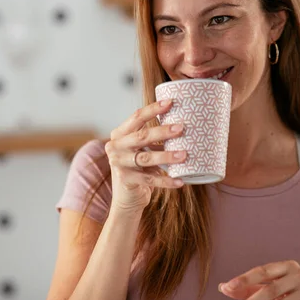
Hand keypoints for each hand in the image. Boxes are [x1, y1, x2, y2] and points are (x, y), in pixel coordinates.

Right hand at [106, 99, 186, 213]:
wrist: (127, 197)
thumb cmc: (140, 168)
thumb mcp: (142, 149)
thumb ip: (154, 138)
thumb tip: (183, 125)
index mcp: (120, 134)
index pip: (136, 117)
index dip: (153, 109)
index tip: (170, 102)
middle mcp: (115, 146)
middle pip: (141, 136)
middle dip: (162, 131)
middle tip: (181, 128)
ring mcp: (118, 164)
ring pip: (146, 158)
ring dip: (166, 156)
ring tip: (184, 154)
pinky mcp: (126, 180)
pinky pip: (150, 179)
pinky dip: (166, 181)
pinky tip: (180, 181)